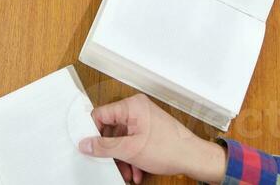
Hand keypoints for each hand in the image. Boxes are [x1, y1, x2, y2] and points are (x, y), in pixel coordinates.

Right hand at [78, 94, 226, 182]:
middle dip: (112, 152)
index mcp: (131, 106)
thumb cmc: (169, 148)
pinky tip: (136, 172)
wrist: (194, 158)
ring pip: (123, 139)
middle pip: (112, 130)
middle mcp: (137, 109)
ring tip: (126, 173)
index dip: (93, 132)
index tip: (89, 147)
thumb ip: (104, 147)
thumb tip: (85, 144)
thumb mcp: (130, 150)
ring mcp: (144, 120)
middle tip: (109, 164)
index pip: (101, 114)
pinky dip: (132, 157)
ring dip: (123, 158)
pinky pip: (133, 142)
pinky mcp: (150, 130)